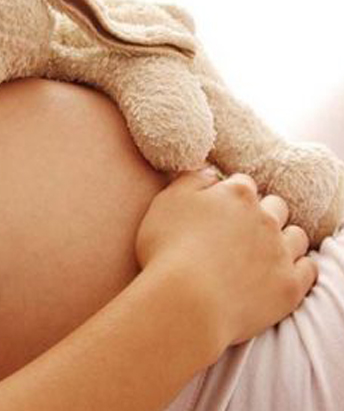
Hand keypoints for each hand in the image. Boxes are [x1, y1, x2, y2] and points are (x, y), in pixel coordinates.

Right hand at [136, 168, 317, 353]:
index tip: (218, 211)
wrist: (186, 301)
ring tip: (261, 254)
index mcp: (235, 195)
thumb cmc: (167, 251)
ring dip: (283, 239)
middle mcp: (264, 217)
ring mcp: (280, 251)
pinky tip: (278, 273)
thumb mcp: (166, 202)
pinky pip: (308, 269)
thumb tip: (209, 173)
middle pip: (274, 206)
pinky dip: (298, 268)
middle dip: (261, 214)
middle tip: (239, 233)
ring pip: (296, 236)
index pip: (241, 184)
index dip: (229, 196)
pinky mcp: (290, 285)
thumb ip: (190, 180)